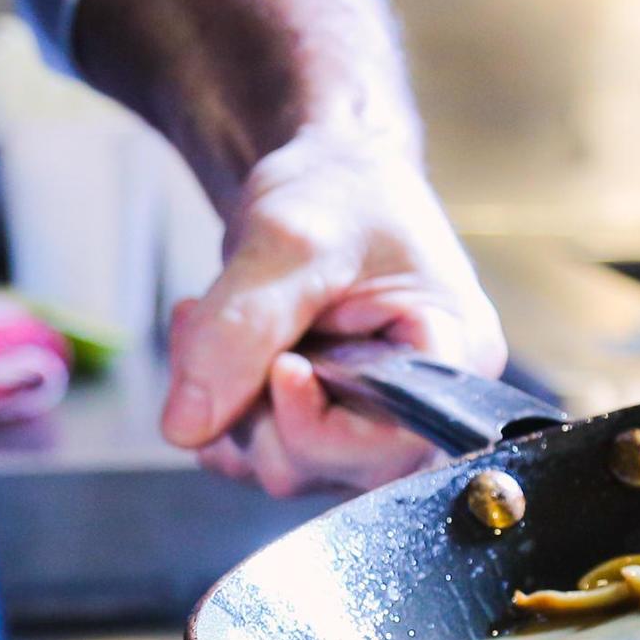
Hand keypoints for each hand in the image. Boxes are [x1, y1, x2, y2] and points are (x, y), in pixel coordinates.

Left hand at [158, 130, 505, 498]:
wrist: (326, 173)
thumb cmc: (338, 187)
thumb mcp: (288, 239)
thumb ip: (241, 327)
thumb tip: (188, 425)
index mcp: (451, 354)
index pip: (389, 442)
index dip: (316, 423)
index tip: (278, 366)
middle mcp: (419, 402)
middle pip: (331, 466)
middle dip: (256, 410)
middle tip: (214, 327)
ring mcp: (369, 418)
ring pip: (284, 464)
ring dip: (225, 406)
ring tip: (205, 320)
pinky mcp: (323, 419)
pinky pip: (257, 454)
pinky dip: (216, 413)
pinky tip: (210, 347)